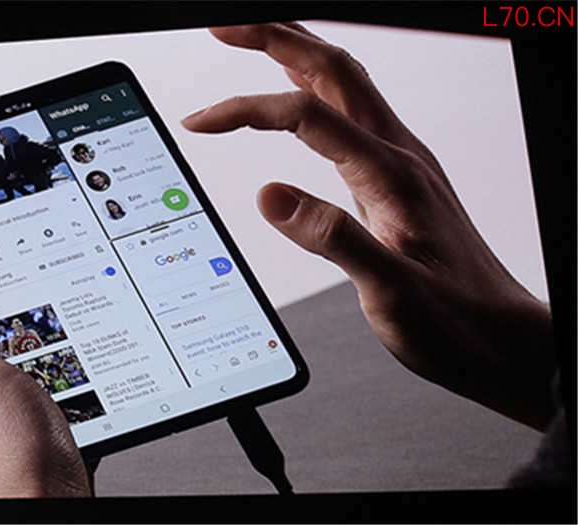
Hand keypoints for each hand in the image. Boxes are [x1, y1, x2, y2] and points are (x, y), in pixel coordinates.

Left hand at [0, 301, 92, 497]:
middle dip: (2, 358)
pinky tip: (57, 424)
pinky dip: (42, 424)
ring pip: (3, 407)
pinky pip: (26, 435)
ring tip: (44, 390)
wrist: (45, 523)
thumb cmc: (12, 469)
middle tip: (24, 346)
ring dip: (26, 393)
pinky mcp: (14, 473)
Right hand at [183, 23, 555, 429]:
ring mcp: (399, 161)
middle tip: (222, 27)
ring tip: (249, 37)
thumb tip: (270, 194)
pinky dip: (313, 84)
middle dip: (272, 37)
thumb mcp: (391, 291)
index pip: (306, 115)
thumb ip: (332, 238)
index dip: (247, 109)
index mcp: (391, 175)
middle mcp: (397, 155)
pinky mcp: (396, 177)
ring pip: (343, 81)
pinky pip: (349, 109)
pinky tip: (296, 92)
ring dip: (294, 50)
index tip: (200, 121)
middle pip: (331, 69)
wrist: (502, 342)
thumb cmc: (454, 321)